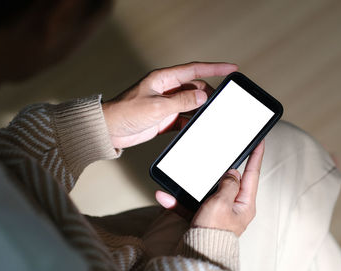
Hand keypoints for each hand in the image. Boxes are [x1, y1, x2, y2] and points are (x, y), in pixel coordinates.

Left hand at [102, 62, 237, 148]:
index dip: (215, 68)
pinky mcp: (164, 119)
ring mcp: (166, 105)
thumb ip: (182, 101)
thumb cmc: (125, 113)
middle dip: (209, 95)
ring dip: (200, 110)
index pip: (194, 70)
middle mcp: (166, 89)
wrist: (109, 131)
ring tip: (212, 117)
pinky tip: (198, 128)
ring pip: (191, 104)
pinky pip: (184, 119)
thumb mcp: (157, 107)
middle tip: (221, 104)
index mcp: (163, 79)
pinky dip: (191, 123)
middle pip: (195, 88)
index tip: (231, 68)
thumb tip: (202, 96)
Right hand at [156, 140, 264, 236]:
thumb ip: (229, 184)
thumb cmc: (213, 232)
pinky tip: (166, 197)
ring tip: (181, 182)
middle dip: (216, 172)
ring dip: (190, 188)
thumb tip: (232, 173)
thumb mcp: (222, 202)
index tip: (259, 141)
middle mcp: (234, 207)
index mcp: (245, 204)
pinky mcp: (204, 217)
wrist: (197, 254)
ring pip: (205, 191)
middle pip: (227, 181)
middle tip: (215, 160)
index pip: (252, 174)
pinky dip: (179, 201)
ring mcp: (218, 212)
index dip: (256, 156)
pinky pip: (191, 204)